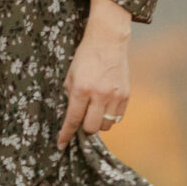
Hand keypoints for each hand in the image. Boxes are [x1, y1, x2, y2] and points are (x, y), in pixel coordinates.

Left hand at [57, 0, 131, 148]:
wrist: (108, 41)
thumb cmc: (85, 56)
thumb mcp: (71, 75)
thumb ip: (71, 95)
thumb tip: (73, 116)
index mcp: (81, 89)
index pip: (73, 119)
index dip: (66, 134)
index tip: (61, 144)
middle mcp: (99, 95)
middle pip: (91, 127)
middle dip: (84, 127)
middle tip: (82, 118)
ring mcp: (115, 96)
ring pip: (106, 126)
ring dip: (98, 122)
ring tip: (94, 110)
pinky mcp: (126, 95)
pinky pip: (117, 118)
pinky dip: (110, 117)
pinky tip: (105, 106)